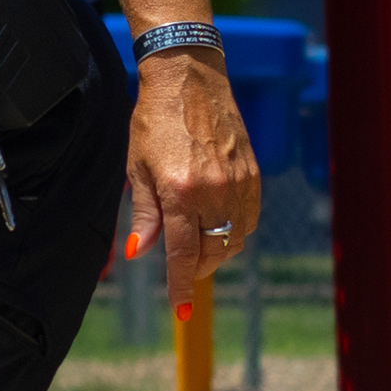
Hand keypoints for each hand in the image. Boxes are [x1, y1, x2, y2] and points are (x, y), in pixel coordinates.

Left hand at [120, 51, 260, 306]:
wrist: (188, 78)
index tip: (179, 312)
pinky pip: (249, 219)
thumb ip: (144, 214)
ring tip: (198, 245)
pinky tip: (218, 224)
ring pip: (234, 240)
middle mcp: (213, 191)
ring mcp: (238, 183)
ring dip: (217, 252)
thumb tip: (140, 253)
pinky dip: (234, 231)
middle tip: (182, 269)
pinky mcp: (253, 174)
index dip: (181, 287)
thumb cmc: (153, 120)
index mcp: (179, 191)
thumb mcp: (138, 167)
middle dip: (196, 269)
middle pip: (212, 253)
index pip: (183, 254)